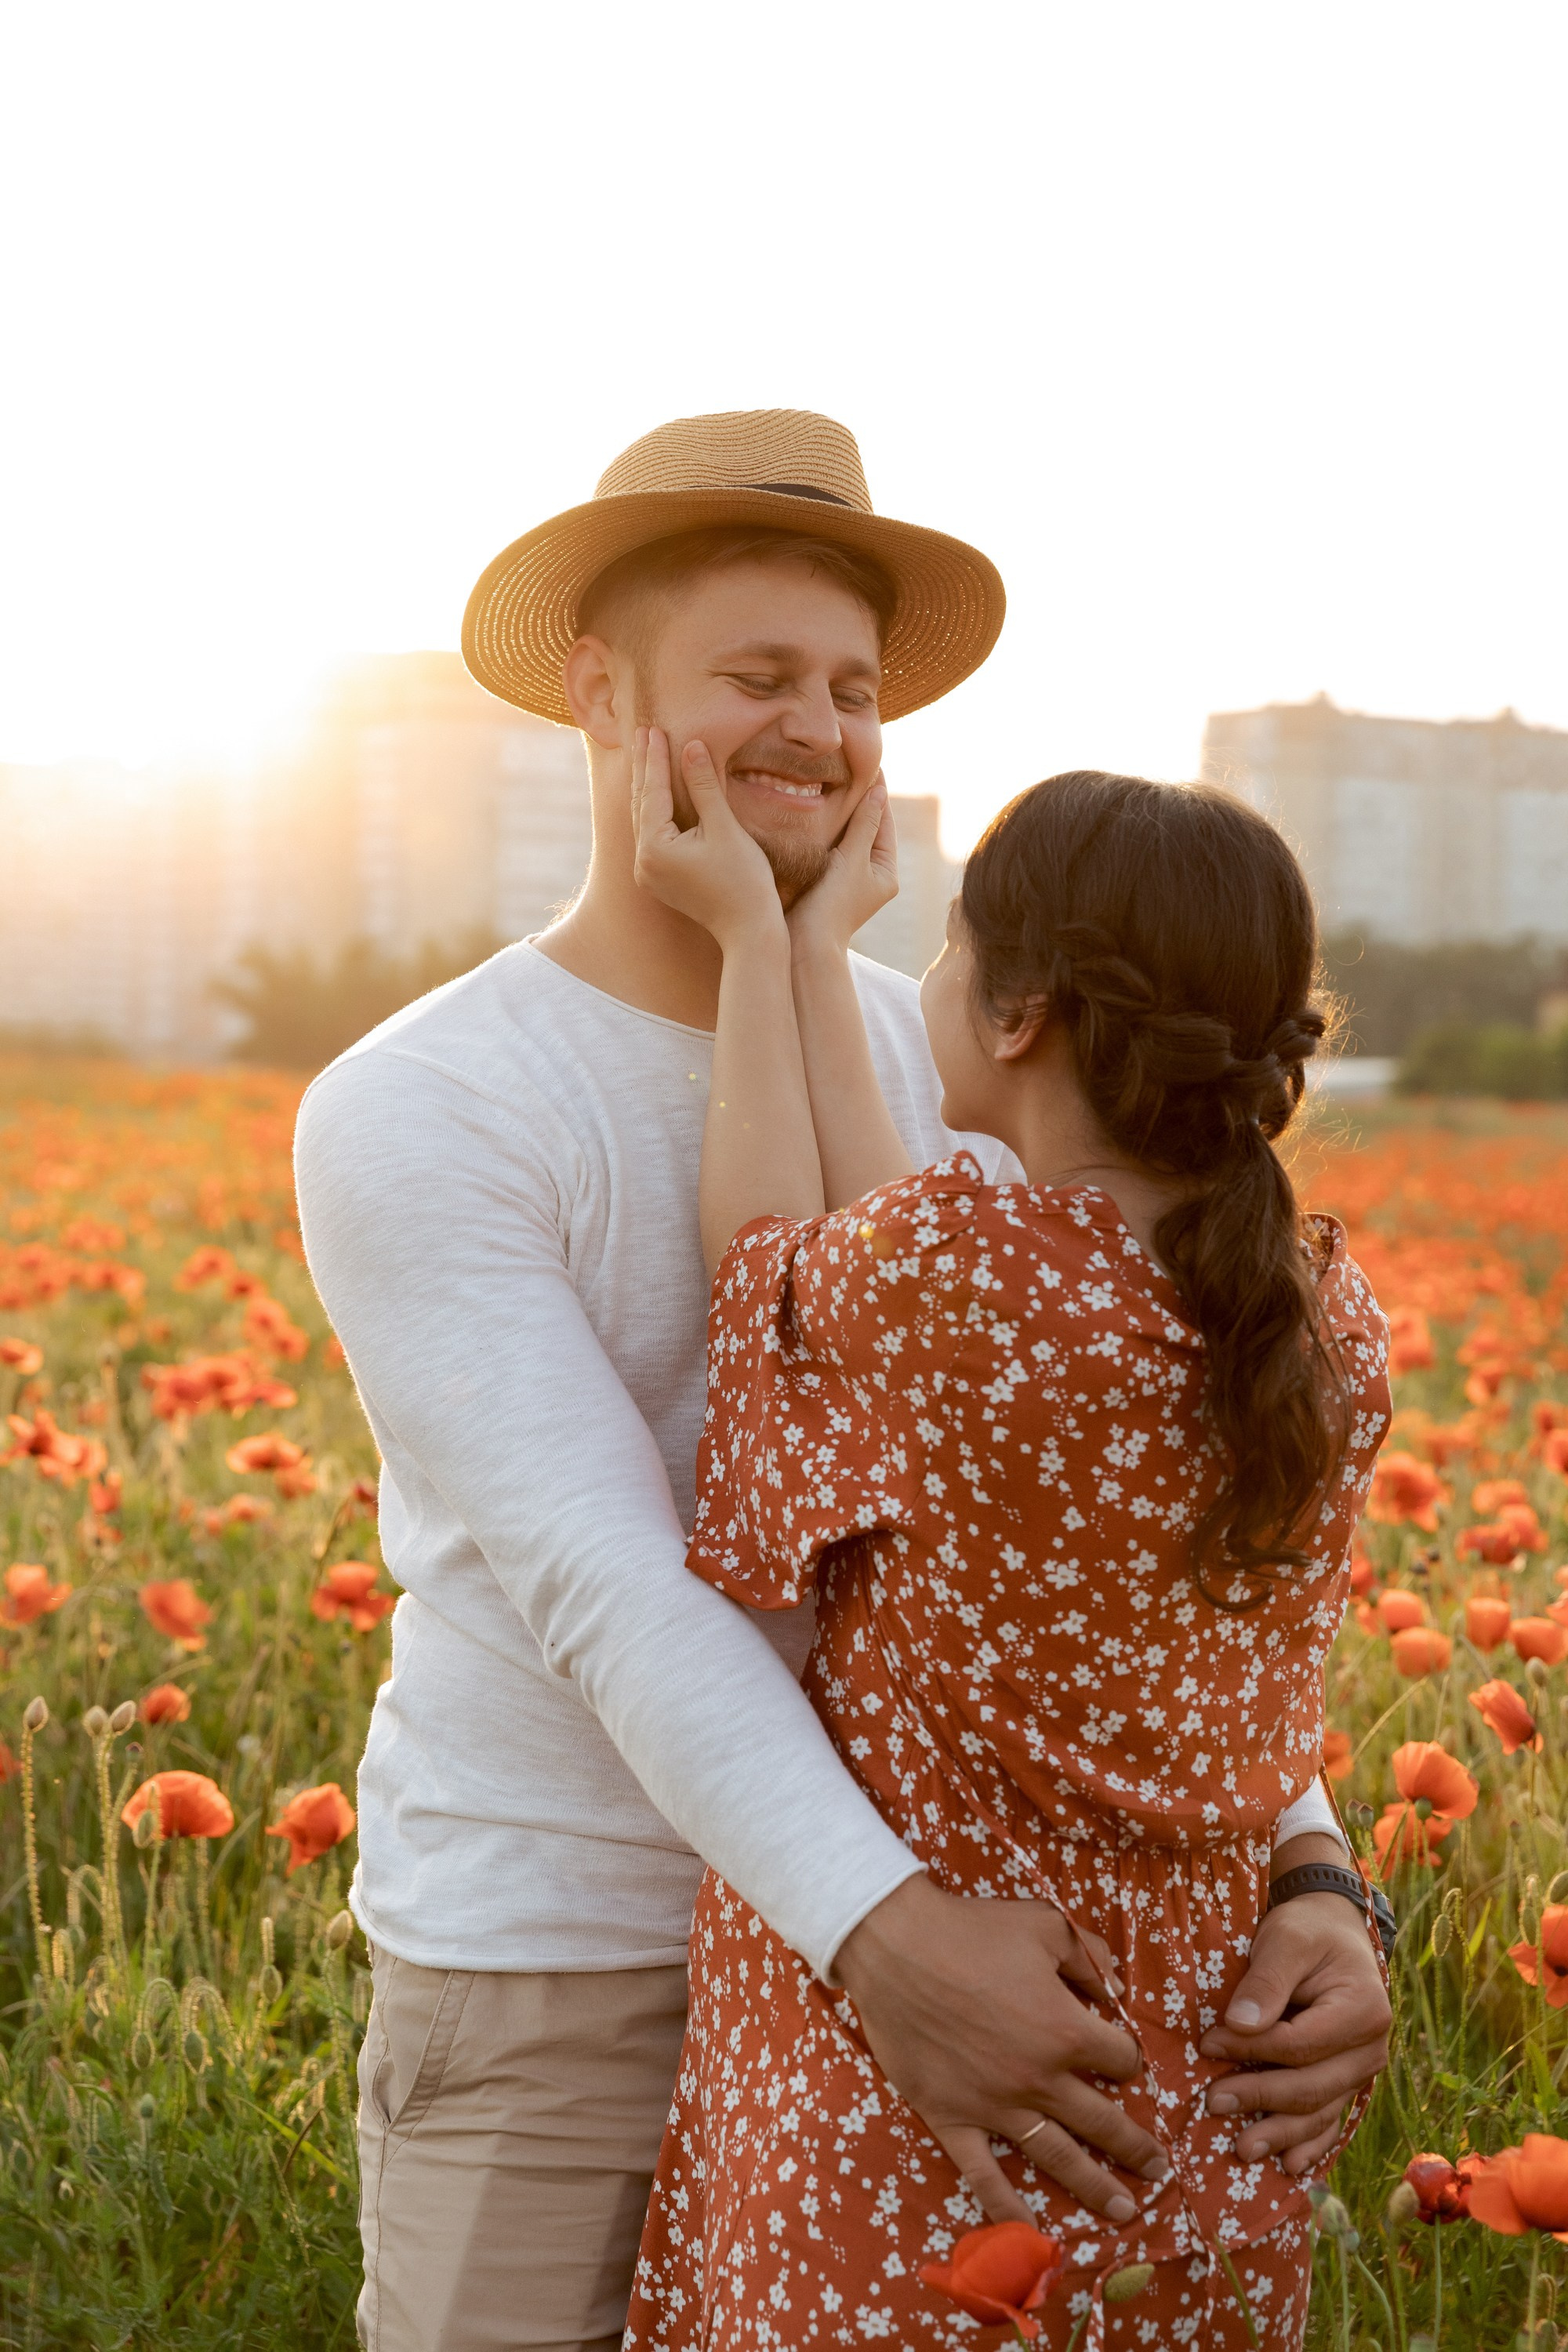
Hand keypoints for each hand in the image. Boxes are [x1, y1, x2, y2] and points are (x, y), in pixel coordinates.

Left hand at [631, 726, 780, 951]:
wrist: (749, 931)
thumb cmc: (743, 880)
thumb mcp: (725, 827)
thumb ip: (704, 786)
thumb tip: (691, 746)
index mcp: (655, 848)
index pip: (653, 792)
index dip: (656, 759)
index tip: (654, 729)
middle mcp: (643, 862)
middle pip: (642, 804)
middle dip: (645, 768)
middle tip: (643, 732)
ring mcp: (648, 874)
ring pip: (644, 821)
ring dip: (648, 789)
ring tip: (647, 756)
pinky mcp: (660, 881)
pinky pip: (652, 836)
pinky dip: (655, 812)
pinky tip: (658, 795)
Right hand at [786, 773, 897, 954]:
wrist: (806, 944)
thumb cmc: (833, 904)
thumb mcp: (852, 859)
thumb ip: (864, 824)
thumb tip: (879, 791)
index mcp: (886, 872)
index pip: (884, 823)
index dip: (878, 794)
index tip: (872, 765)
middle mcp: (871, 876)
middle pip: (867, 829)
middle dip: (858, 802)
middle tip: (850, 767)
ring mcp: (848, 880)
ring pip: (847, 838)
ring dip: (839, 815)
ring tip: (831, 783)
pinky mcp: (826, 883)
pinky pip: (830, 850)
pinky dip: (825, 832)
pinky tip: (812, 814)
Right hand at [835, 1876, 1168, 2228]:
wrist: (895, 1945)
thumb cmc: (972, 1930)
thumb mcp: (1045, 1924)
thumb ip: (1090, 1957)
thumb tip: (1118, 1990)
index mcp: (1066, 2031)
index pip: (1121, 2059)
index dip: (1127, 2058)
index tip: (1121, 2059)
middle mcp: (1039, 2078)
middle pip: (1103, 2122)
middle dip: (1136, 2147)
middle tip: (1159, 2170)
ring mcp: (995, 2105)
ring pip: (1058, 2157)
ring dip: (1096, 2187)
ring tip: (1125, 2210)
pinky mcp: (952, 2118)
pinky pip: (984, 2174)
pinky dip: (1007, 2208)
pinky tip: (1031, 2235)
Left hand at [1200, 1891, 1390, 2173]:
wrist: (1332, 1932)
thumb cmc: (1306, 1932)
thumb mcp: (1285, 1940)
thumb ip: (1266, 1982)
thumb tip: (1239, 2025)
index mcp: (1363, 2010)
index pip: (1300, 2044)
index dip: (1252, 2049)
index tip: (1208, 2044)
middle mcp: (1371, 2048)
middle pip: (1313, 2086)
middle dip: (1261, 2098)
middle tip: (1213, 2102)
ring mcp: (1362, 2070)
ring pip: (1322, 2111)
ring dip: (1282, 2134)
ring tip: (1243, 2150)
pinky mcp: (1348, 2080)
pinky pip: (1331, 2118)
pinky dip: (1310, 2143)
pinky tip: (1289, 2165)